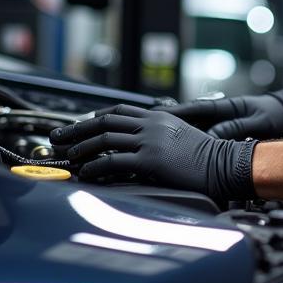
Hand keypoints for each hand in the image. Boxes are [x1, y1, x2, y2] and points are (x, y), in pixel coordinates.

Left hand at [49, 104, 255, 200]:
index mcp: (158, 117)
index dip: (95, 117)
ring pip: (104, 139)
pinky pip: (113, 161)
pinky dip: (95, 166)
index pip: (118, 109)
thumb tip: (140, 144)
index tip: (79, 125)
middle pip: (104, 121)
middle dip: (77, 129)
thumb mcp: (181, 136)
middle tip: (59, 138)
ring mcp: (150, 141)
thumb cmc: (206, 156)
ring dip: (81, 148)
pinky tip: (86, 172)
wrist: (224, 164)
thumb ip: (160, 134)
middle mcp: (151, 124)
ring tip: (68, 156)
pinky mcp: (150, 160)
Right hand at [159, 84, 282, 140]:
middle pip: (187, 119)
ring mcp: (220, 121)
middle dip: (167, 124)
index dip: (173, 113)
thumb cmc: (275, 115)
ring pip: (193, 128)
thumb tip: (213, 136)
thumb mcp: (258, 123)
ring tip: (155, 142)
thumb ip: (236, 128)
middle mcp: (219, 113)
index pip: (193, 108)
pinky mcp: (224, 131)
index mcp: (224, 107)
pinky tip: (180, 151)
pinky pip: (203, 136)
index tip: (155, 116)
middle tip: (145, 130)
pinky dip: (191, 141)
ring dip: (176, 134)